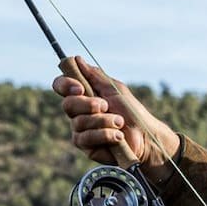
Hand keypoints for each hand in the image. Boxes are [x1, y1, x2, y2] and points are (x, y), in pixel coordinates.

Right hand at [54, 58, 176, 174]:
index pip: (61, 86)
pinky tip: (118, 136)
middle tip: (106, 106)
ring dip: (104, 121)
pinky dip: (105, 134)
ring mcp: (80, 130)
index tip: (80, 88)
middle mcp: (78, 113)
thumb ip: (95, 75)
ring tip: (120, 122)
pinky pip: (86, 138)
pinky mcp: (86, 147)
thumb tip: (76, 59)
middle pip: (67, 105)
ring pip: (79, 122)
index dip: (65, 85)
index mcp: (83, 96)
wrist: (145, 136)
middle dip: (88, 104)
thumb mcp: (114, 88)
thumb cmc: (132, 111)